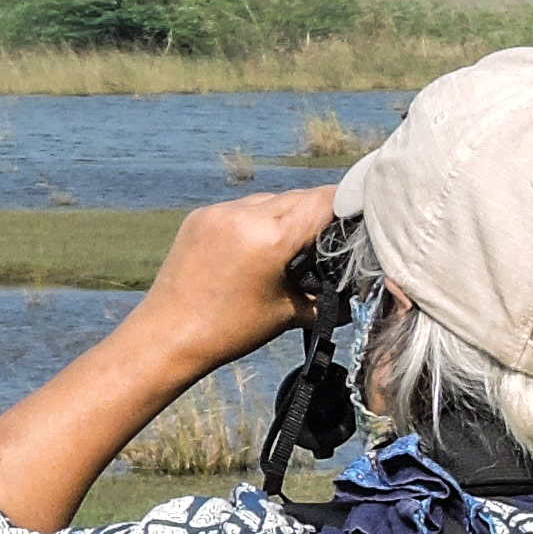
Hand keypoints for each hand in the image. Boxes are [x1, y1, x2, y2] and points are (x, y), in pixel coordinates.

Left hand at [116, 187, 342, 381]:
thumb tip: (358, 292)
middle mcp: (243, 214)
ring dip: (288, 215)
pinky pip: (242, 207)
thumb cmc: (228, 331)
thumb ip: (329, 298)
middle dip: (320, 214)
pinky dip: (258, 219)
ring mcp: (218, 212)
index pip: (325, 200)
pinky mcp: (200, 216)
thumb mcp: (289, 315)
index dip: (351, 204)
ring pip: (272, 199)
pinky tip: (260, 245)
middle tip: (333, 239)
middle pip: (300, 197)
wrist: (166, 336)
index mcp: (269, 237)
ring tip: (292, 246)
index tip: (366, 215)